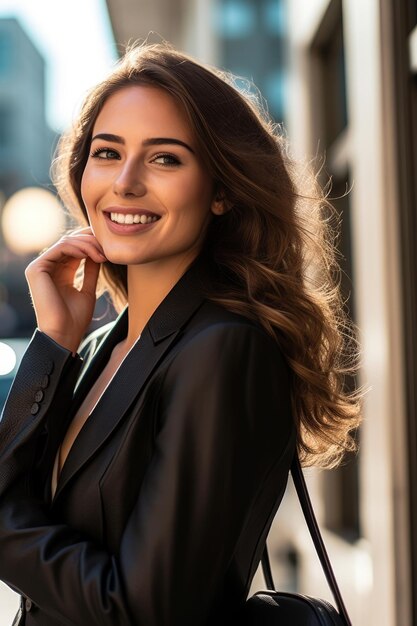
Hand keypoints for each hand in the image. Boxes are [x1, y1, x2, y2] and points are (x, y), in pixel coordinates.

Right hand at [25, 228, 106, 352]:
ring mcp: (40, 268)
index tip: (110, 249)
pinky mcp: (37, 269)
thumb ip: (91, 270)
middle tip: (108, 249)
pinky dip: (79, 248)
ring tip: (103, 255)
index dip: (92, 244)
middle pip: (70, 242)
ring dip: (88, 245)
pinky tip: (93, 255)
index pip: (75, 249)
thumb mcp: (88, 290)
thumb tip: (100, 253)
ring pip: (66, 242)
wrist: (64, 334)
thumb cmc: (75, 320)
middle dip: (91, 241)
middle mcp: (48, 268)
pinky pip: (60, 248)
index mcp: (59, 273)